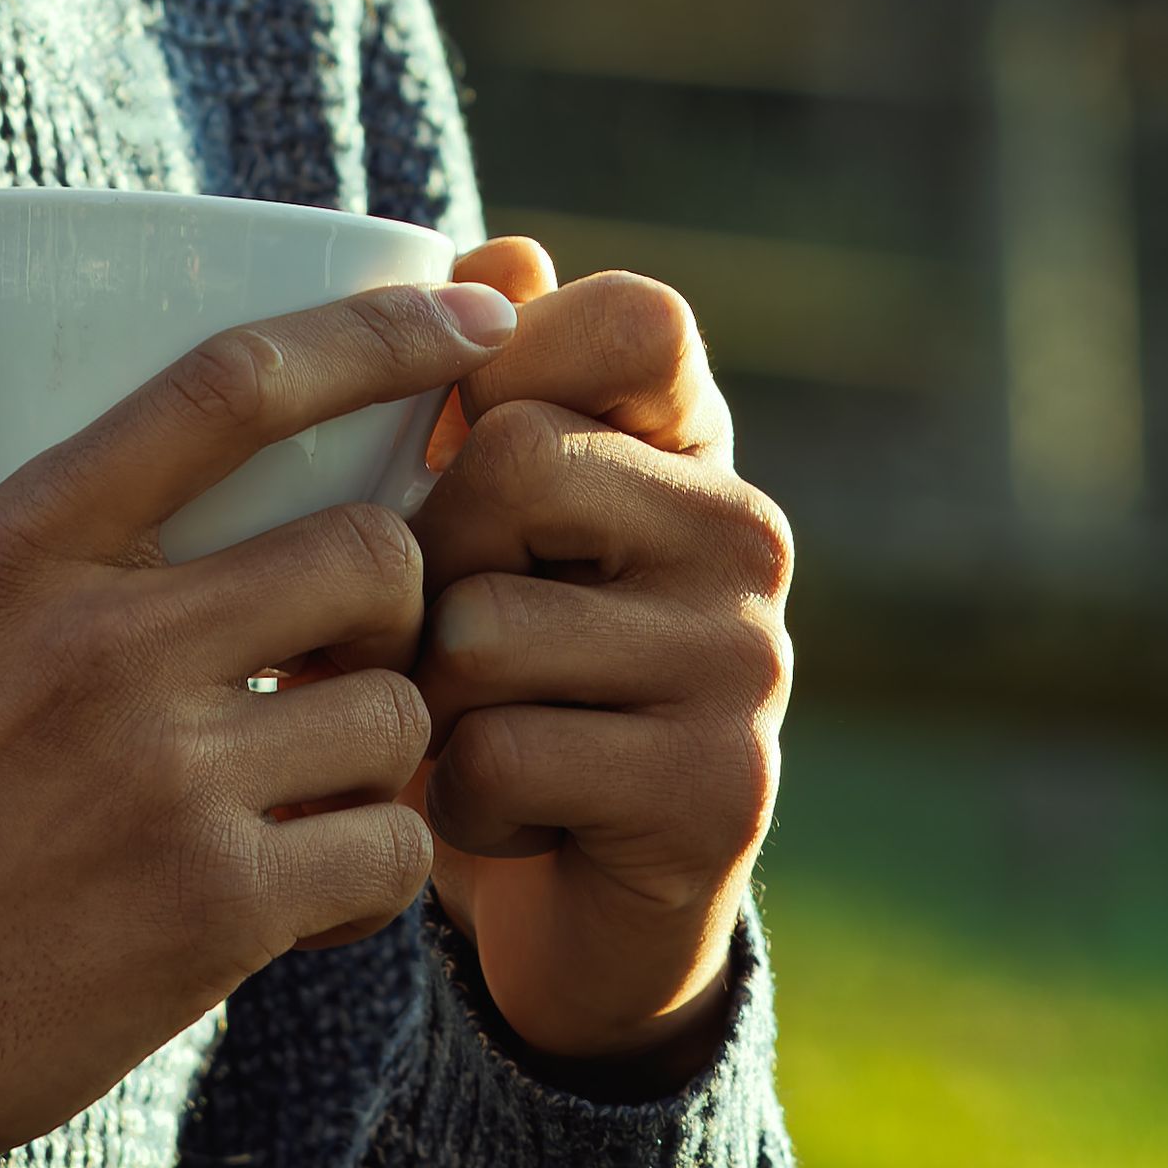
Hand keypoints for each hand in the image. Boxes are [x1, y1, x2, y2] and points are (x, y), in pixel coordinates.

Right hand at [0, 266, 514, 1167]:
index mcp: (19, 547)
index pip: (237, 382)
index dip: (381, 332)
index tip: (477, 315)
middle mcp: (100, 644)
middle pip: (371, 549)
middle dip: (394, 601)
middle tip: (351, 651)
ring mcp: (160, 780)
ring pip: (397, 712)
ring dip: (382, 753)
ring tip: (311, 783)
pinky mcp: (206, 915)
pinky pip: (389, 852)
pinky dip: (377, 872)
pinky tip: (313, 885)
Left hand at [410, 236, 796, 1079]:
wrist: (584, 914)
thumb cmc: (506, 684)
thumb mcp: (492, 531)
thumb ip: (486, 391)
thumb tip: (501, 253)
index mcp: (693, 446)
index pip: (636, 318)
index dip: (516, 350)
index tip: (458, 433)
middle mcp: (745, 534)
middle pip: (515, 464)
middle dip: (421, 561)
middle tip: (427, 631)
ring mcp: (745, 663)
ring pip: (483, 630)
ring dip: (422, 703)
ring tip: (462, 733)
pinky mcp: (714, 791)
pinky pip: (499, 760)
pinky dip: (456, 806)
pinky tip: (504, 819)